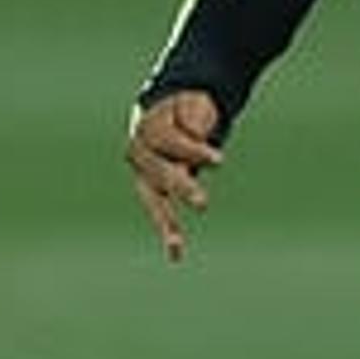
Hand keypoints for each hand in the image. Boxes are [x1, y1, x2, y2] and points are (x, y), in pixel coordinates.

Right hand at [125, 90, 225, 259]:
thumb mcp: (193, 104)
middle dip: (180, 188)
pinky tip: (175, 255)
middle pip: (158, 172)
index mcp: (149, 127)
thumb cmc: (185, 110)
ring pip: (153, 199)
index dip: (192, 151)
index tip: (219, 161)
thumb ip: (194, 118)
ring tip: (176, 246)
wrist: (167, 115)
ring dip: (166, 222)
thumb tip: (197, 137)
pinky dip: (168, 232)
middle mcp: (140, 153)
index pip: (168, 141)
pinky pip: (159, 211)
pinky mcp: (152, 190)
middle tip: (202, 204)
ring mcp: (143, 174)